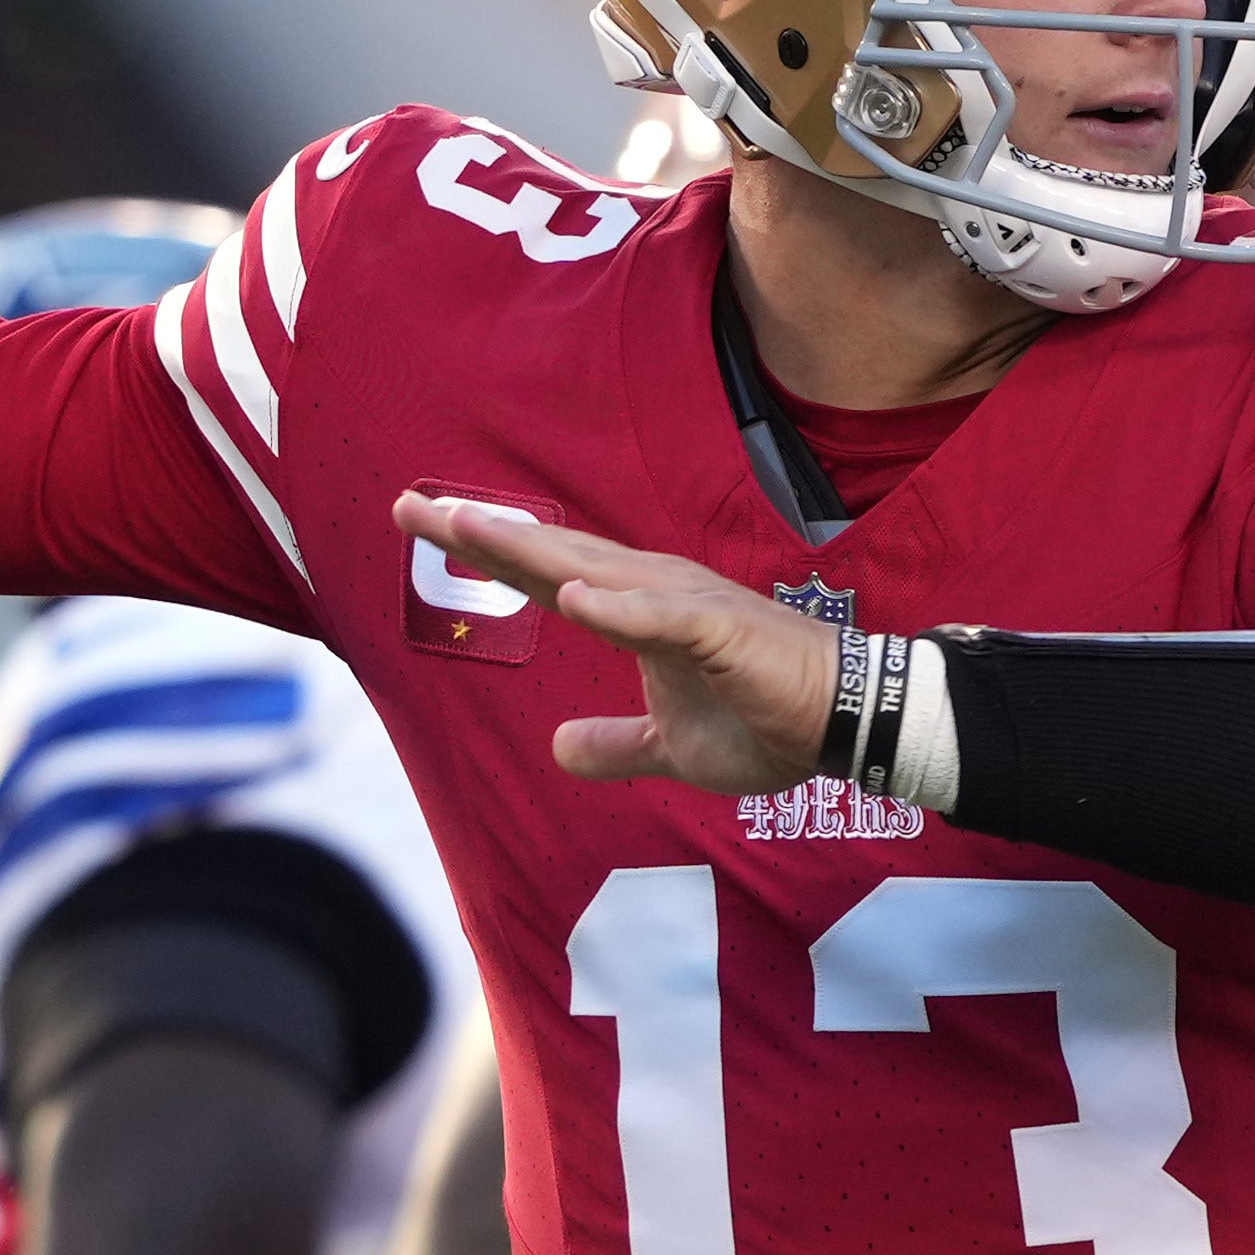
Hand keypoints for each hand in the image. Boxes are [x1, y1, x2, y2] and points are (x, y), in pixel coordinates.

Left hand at [396, 494, 834, 792]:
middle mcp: (654, 592)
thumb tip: (559, 748)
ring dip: (532, 551)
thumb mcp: (672, 747)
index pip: (546, 577)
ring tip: (466, 528)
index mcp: (637, 612)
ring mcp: (688, 607)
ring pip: (596, 573)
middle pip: (553, 558)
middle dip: (481, 533)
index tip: (423, 524)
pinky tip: (573, 601)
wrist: (848, 723)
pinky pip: (663, 620)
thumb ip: (616, 744)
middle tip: (407, 506)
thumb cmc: (768, 721)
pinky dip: (619, 609)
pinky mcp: (724, 633)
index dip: (485, 552)